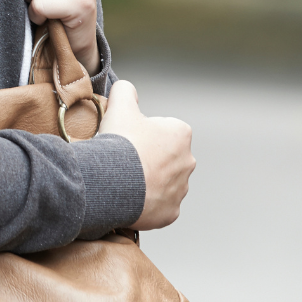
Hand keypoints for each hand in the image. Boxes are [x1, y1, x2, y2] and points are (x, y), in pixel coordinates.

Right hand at [97, 80, 192, 229]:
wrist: (113, 182)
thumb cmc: (120, 143)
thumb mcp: (120, 105)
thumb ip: (125, 90)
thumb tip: (126, 88)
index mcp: (181, 134)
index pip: (165, 130)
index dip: (144, 133)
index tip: (128, 139)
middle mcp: (188, 162)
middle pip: (166, 158)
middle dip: (149, 159)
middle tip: (125, 161)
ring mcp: (180, 190)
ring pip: (163, 184)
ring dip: (148, 182)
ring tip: (124, 181)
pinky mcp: (171, 213)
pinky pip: (158, 207)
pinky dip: (147, 205)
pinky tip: (130, 199)